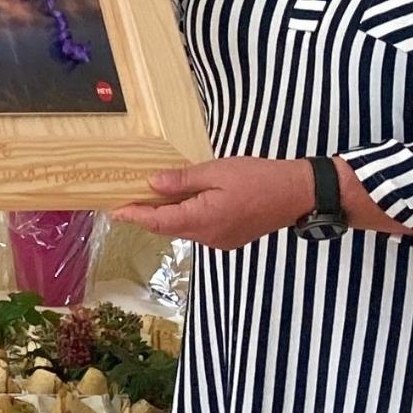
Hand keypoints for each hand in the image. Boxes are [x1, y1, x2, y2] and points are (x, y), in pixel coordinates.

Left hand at [114, 158, 312, 250]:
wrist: (297, 193)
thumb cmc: (258, 178)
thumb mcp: (216, 171)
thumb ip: (183, 180)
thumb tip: (153, 184)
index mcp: (202, 220)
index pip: (159, 222)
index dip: (135, 216)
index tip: (115, 211)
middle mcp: (208, 237)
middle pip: (169, 228)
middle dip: (147, 216)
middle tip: (128, 200)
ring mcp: (220, 240)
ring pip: (185, 229)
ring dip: (168, 215)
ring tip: (153, 196)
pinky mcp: (230, 238)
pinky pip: (200, 229)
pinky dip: (187, 216)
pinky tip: (185, 201)